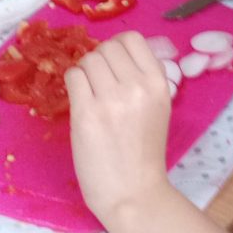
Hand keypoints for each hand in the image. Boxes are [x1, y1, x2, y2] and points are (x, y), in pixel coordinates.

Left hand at [67, 32, 175, 232]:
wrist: (132, 192)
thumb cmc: (144, 153)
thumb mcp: (158, 108)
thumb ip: (143, 79)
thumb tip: (118, 51)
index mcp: (158, 83)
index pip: (133, 39)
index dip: (117, 46)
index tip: (113, 64)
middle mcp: (136, 86)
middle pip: (107, 48)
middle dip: (99, 60)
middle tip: (99, 83)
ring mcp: (110, 99)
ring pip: (88, 60)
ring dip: (85, 72)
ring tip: (89, 94)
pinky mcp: (86, 113)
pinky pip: (73, 76)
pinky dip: (74, 84)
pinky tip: (80, 101)